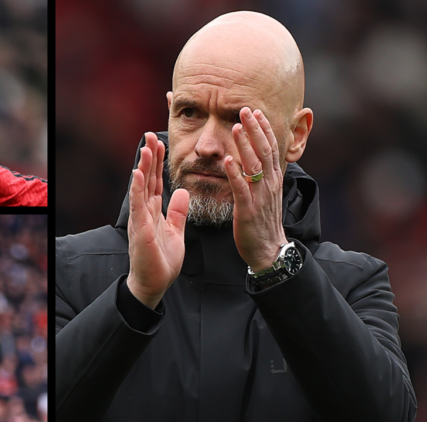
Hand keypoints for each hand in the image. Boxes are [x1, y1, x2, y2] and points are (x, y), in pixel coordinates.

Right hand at [127, 132, 189, 308]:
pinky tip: (138, 173)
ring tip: (145, 148)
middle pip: (147, 179)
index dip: (157, 162)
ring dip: (143, 166)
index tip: (159, 143)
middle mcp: (144, 211)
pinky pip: (138, 205)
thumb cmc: (162, 260)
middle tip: (150, 135)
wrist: (155, 283)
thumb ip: (178, 211)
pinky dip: (137, 188)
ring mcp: (140, 219)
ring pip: (141, 187)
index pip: (154, 181)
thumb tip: (183, 192)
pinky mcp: (140, 229)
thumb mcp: (176, 231)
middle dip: (149, 157)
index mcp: (153, 211)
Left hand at [224, 107, 287, 270]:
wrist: (267, 250)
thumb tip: (255, 159)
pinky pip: (241, 188)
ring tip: (236, 126)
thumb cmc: (262, 221)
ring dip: (244, 145)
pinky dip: (235, 173)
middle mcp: (269, 184)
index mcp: (273, 179)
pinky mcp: (247, 209)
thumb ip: (261, 176)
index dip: (264, 129)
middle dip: (255, 129)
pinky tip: (227, 160)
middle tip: (246, 109)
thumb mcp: (266, 194)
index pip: (270, 148)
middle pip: (264, 150)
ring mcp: (259, 196)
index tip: (256, 111)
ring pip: (253, 165)